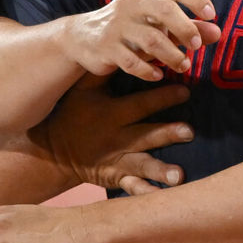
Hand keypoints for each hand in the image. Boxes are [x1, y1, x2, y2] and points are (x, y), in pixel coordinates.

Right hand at [33, 72, 192, 194]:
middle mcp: (116, 138)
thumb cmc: (73, 113)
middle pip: (145, 135)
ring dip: (160, 170)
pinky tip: (160, 198)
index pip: (140, 104)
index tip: (186, 92)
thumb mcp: (82, 90)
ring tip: (178, 176)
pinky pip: (131, 188)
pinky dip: (144, 193)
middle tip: (189, 131)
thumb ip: (105, 70)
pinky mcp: (116, 178)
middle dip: (167, 133)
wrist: (53, 150)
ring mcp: (117, 161)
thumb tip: (125, 44)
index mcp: (111, 114)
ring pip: (142, 165)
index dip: (162, 97)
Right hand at [65, 0, 220, 82]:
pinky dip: (148, 71)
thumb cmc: (128, 26)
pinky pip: (132, 62)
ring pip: (151, 40)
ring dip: (172, 56)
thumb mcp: (156, 22)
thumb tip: (217, 33)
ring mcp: (118, 25)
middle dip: (185, 28)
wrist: (82, 36)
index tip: (210, 15)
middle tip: (196, 46)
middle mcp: (131, 4)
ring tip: (183, 66)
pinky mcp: (107, 47)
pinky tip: (158, 75)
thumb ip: (188, 26)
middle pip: (164, 9)